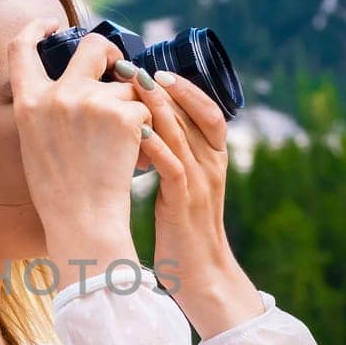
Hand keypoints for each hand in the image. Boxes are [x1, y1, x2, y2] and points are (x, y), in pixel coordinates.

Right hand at [8, 17, 150, 292]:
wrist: (84, 224)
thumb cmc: (61, 197)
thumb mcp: (36, 146)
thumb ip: (48, 110)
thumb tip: (78, 83)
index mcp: (28, 104)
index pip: (20, 49)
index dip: (37, 29)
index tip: (53, 24)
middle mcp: (56, 95)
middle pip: (92, 46)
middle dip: (112, 53)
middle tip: (120, 68)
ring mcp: (90, 101)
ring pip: (128, 85)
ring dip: (133, 108)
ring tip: (125, 148)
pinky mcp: (123, 113)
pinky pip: (146, 108)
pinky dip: (148, 130)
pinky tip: (136, 157)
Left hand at [129, 67, 265, 337]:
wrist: (201, 277)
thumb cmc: (183, 234)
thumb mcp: (182, 191)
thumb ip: (172, 162)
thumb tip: (145, 133)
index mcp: (213, 160)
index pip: (208, 111)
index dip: (186, 88)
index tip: (157, 70)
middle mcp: (211, 165)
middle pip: (194, 113)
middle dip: (165, 88)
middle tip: (134, 67)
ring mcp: (201, 183)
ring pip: (183, 134)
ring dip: (158, 107)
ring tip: (132, 85)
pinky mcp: (185, 204)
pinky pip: (173, 167)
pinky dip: (154, 146)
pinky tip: (134, 130)